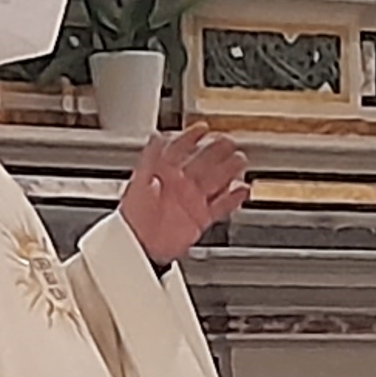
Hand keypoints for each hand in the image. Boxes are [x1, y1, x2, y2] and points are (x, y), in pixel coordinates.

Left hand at [120, 122, 250, 267]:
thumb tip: (155, 158)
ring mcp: (192, 200)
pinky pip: (221, 205)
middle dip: (217, 151)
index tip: (202, 129)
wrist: (138, 247)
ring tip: (240, 162)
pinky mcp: (201, 217)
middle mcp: (181, 184)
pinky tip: (242, 190)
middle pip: (203, 162)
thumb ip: (147, 169)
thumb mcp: (136, 189)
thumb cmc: (132, 220)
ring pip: (215, 181)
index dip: (191, 137)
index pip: (180, 149)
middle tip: (230, 142)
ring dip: (228, 171)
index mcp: (164, 173)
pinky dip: (233, 199)